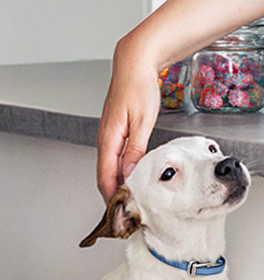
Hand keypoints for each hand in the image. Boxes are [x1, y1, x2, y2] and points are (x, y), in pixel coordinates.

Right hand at [97, 36, 160, 200]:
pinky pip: (114, 157)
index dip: (111, 197)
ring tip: (132, 201)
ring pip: (109, 167)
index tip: (120, 214)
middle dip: (114, 196)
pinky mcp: (116, 131)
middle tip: (128, 215)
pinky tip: (133, 176)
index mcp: (109, 138)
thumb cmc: (139, 87)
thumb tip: (129, 173)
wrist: (134, 64)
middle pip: (105, 175)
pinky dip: (121, 171)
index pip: (105, 176)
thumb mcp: (143, 120)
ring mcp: (109, 134)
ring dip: (118, 184)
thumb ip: (136, 148)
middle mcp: (105, 138)